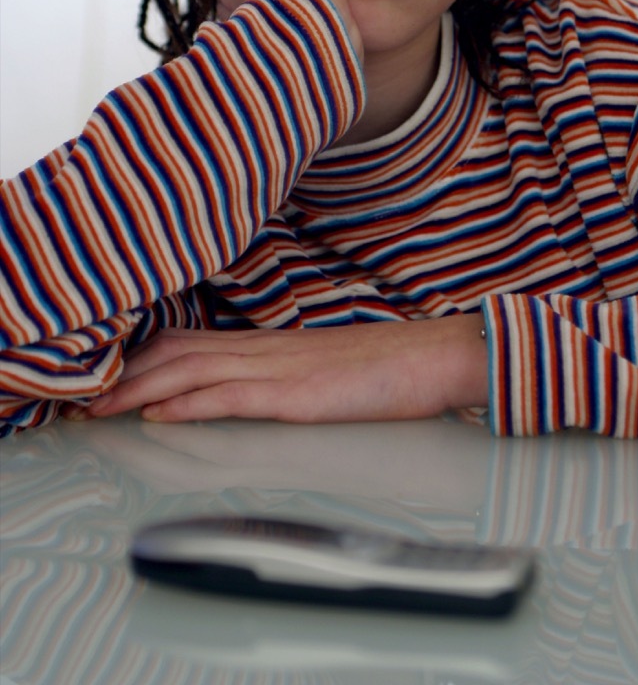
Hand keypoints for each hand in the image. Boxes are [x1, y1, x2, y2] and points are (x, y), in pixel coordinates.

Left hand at [85, 316, 487, 424]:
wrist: (436, 356)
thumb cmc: (389, 367)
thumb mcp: (325, 370)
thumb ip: (285, 376)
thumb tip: (252, 393)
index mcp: (272, 344)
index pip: (192, 342)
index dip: (144, 358)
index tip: (110, 376)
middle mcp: (267, 348)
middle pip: (179, 350)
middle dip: (127, 374)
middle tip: (85, 397)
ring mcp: (281, 367)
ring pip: (194, 369)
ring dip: (141, 389)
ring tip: (102, 407)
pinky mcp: (298, 393)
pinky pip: (233, 395)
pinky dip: (190, 402)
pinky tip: (163, 412)